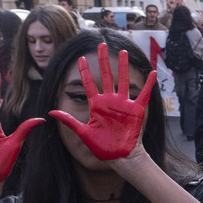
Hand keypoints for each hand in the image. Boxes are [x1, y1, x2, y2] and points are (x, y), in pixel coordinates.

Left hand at [48, 43, 155, 159]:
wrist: (120, 157)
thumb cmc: (102, 147)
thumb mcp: (82, 132)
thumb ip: (68, 120)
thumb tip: (50, 112)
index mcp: (97, 105)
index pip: (89, 84)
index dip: (85, 71)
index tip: (81, 58)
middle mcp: (110, 101)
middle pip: (106, 76)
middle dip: (103, 60)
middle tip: (101, 45)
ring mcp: (124, 104)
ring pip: (123, 80)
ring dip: (123, 66)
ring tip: (123, 52)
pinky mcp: (136, 110)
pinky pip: (143, 94)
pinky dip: (148, 84)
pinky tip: (152, 73)